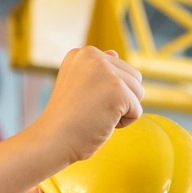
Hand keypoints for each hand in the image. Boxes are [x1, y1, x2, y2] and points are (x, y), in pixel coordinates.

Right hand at [31, 47, 144, 163]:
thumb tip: (113, 52)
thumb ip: (98, 70)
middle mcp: (93, 54)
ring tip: (95, 115)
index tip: (83, 102)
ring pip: (138, 93)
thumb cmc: (66, 120)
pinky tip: (100, 123)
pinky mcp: (117, 89)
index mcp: (82, 53)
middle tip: (91, 110)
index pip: (119, 70)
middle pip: (134, 78)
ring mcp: (105, 71)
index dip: (108, 94)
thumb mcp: (79, 86)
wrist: (53, 139)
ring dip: (122, 111)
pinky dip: (123, 123)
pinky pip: (137, 111)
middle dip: (120, 100)